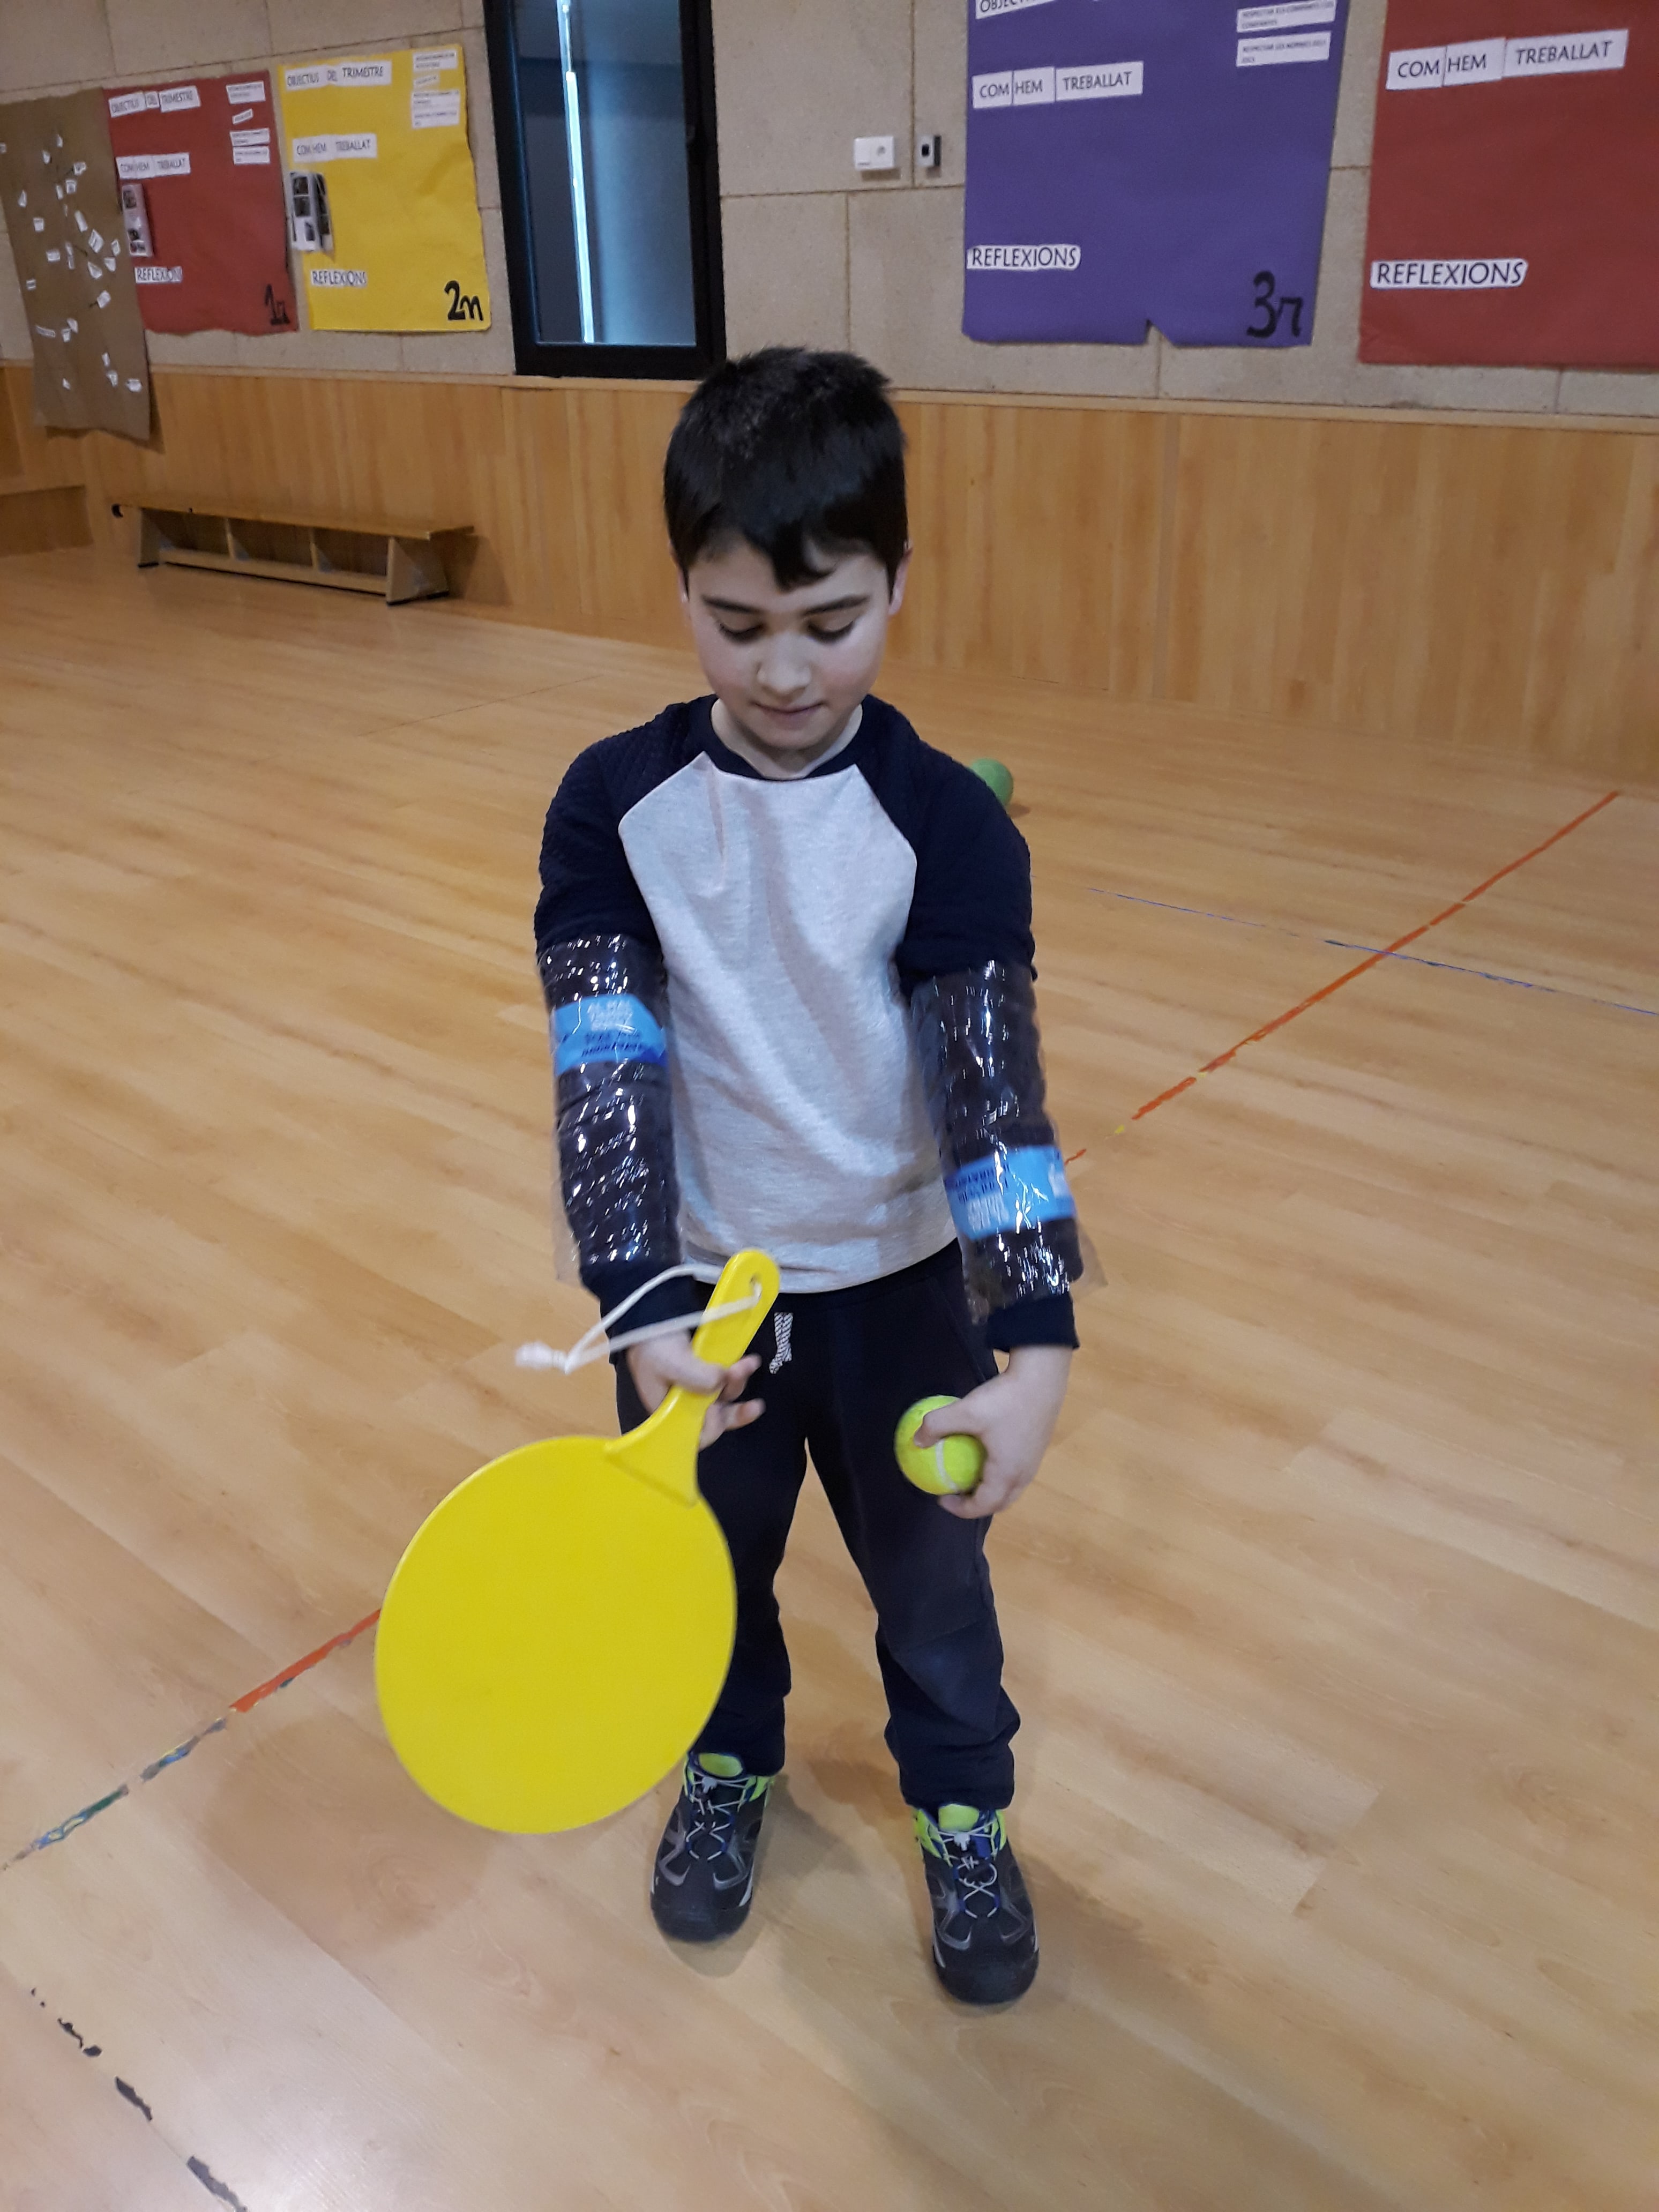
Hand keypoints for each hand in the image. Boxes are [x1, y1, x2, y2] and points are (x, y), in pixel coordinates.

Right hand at [626, 1331, 761, 1449]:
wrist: (651, 1319)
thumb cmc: (654, 1347)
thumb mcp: (673, 1364)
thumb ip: (699, 1378)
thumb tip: (722, 1383)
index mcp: (670, 1413)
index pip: (694, 1435)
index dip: (711, 1428)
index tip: (720, 1412)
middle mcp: (684, 1407)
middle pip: (715, 1419)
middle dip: (737, 1412)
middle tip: (756, 1406)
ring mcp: (696, 1390)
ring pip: (724, 1397)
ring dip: (738, 1383)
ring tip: (749, 1363)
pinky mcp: (705, 1374)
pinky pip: (725, 1380)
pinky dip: (737, 1373)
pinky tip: (748, 1361)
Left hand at [916, 1345, 1072, 1520]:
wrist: (1042, 1377)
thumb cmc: (1005, 1399)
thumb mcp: (965, 1411)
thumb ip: (937, 1425)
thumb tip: (917, 1440)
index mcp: (1006, 1474)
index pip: (983, 1506)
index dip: (960, 1509)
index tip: (941, 1498)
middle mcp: (1023, 1474)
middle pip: (999, 1503)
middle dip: (977, 1505)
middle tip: (955, 1492)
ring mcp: (1033, 1462)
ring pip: (1010, 1489)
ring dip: (989, 1490)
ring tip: (969, 1476)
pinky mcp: (1037, 1448)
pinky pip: (1016, 1473)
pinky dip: (999, 1476)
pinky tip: (986, 1454)